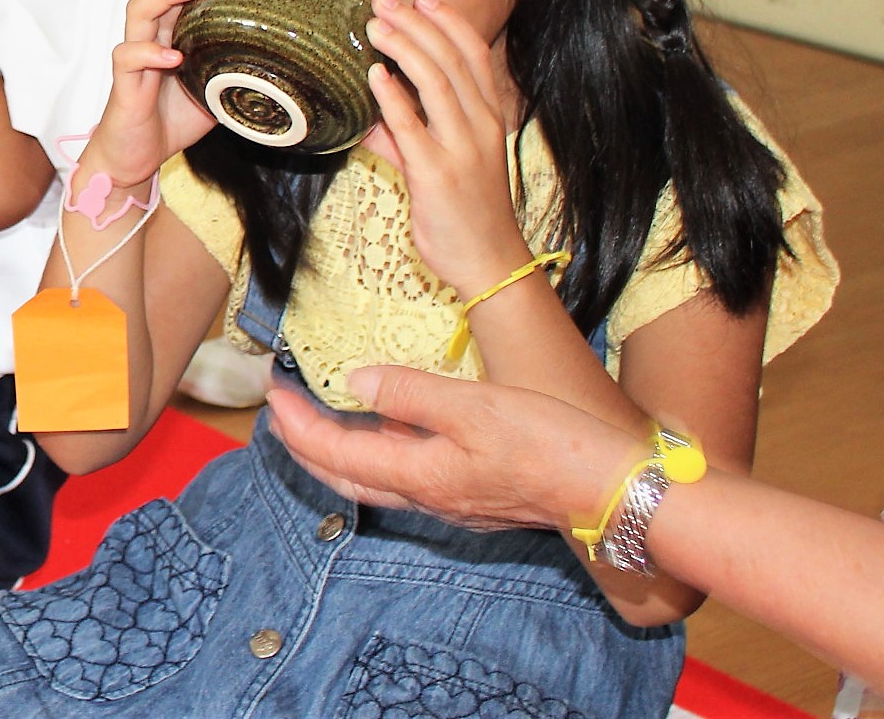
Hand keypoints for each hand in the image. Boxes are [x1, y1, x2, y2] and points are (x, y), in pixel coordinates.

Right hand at [81, 0, 237, 186]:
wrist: (135, 156)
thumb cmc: (174, 118)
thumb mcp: (218, 89)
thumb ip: (240, 68)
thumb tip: (292, 62)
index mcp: (173, 31)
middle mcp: (152, 35)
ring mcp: (135, 56)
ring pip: (141, 11)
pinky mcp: (123, 83)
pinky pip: (128, 58)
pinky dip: (149, 54)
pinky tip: (173, 55)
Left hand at [267, 365, 638, 530]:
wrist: (613, 490)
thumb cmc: (549, 445)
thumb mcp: (474, 406)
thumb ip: (410, 393)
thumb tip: (355, 383)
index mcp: (418, 476)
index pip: (334, 453)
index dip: (296, 425)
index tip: (270, 394)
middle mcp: (427, 497)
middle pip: (344, 477)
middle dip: (304, 446)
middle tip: (279, 413)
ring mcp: (451, 499)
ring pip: (375, 479)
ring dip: (339, 452)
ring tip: (318, 420)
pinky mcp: (474, 494)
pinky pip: (408, 475)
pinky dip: (381, 453)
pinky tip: (390, 429)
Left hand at [361, 0, 534, 296]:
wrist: (490, 262)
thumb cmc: (467, 213)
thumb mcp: (441, 165)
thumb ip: (406, 138)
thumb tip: (370, 118)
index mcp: (488, 118)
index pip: (473, 55)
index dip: (449, 22)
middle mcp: (480, 126)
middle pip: (451, 60)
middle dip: (417, 25)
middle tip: (384, 2)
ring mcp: (461, 149)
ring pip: (435, 83)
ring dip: (404, 48)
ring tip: (376, 25)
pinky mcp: (437, 174)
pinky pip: (412, 128)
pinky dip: (393, 98)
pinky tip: (375, 75)